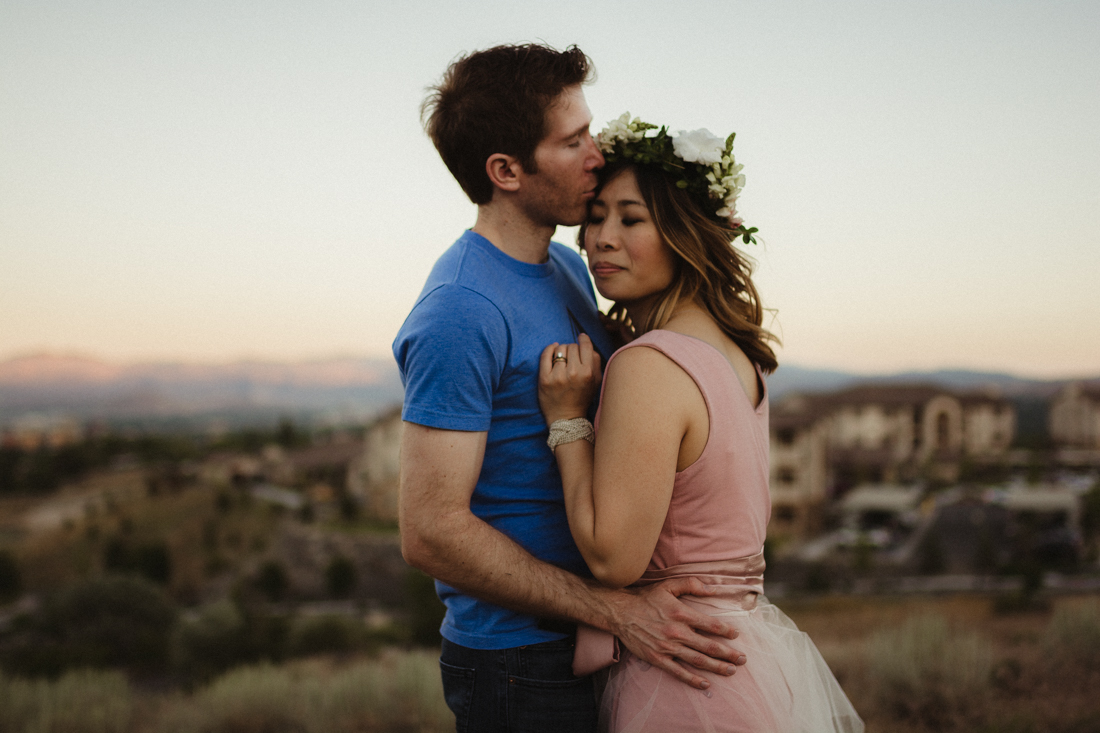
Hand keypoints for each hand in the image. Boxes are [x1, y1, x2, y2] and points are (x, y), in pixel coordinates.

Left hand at [538, 334, 602, 425]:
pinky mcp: (544, 379)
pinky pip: (546, 355)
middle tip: (572, 357)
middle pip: (572, 346)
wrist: (566, 418)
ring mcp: (558, 376)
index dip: (583, 339)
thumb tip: (586, 342)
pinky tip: (552, 349)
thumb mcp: (596, 382)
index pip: (585, 346)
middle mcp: (574, 373)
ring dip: (561, 350)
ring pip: (560, 349)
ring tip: (563, 358)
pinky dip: (549, 349)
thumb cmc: (582, 398)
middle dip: (572, 349)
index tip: (581, 338)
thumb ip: (595, 361)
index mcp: (588, 373)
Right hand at [605, 577, 745, 689]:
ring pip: (698, 660)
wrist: (620, 612)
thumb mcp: (668, 585)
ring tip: (731, 671)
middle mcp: (677, 632)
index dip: (726, 631)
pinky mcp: (658, 658)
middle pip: (709, 647)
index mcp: (681, 613)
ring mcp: (667, 647)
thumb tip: (712, 589)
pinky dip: (693, 680)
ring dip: (717, 667)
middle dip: (728, 654)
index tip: (736, 635)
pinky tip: (706, 684)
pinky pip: (679, 672)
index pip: (710, 625)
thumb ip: (691, 584)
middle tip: (742, 659)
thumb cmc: (646, 598)